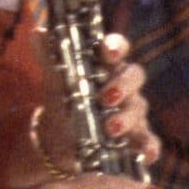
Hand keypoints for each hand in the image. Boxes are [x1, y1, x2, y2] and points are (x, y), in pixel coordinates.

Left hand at [37, 34, 161, 169]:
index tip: (107, 51)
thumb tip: (38, 31)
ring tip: (109, 129)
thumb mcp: (55, 83)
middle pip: (134, 76)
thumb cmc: (65, 102)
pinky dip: (150, 147)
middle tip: (106, 97)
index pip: (117, 49)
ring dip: (126, 118)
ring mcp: (133, 112)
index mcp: (107, 67)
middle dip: (122, 86)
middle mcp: (125, 86)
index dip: (116, 47)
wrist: (61, 139)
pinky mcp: (136, 138)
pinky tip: (146, 156)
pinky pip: (149, 141)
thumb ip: (49, 58)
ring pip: (139, 109)